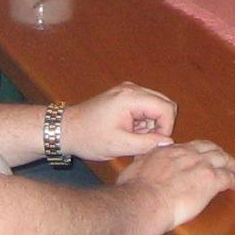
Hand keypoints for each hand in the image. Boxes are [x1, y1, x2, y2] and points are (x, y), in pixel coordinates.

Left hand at [62, 82, 177, 159]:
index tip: (154, 144)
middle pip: (164, 104)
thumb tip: (168, 142)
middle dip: (159, 125)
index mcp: (131, 98)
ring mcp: (128, 90)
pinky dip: (143, 121)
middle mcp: (132, 89)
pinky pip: (145, 107)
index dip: (166, 128)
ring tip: (132, 137)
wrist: (65, 130)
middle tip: (144, 141)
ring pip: (156, 106)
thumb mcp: (119, 145)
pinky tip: (128, 132)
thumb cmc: (88, 137)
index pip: (166, 108)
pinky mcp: (124, 96)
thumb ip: (147, 144)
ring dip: (150, 124)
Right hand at [117, 138, 234, 229]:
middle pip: (210, 148)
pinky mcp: (210, 180)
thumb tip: (140, 162)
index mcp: (169, 151)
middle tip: (224, 160)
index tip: (202, 155)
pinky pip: (228, 177)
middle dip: (219, 153)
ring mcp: (200, 165)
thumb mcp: (135, 168)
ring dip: (232, 165)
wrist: (145, 200)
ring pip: (223, 159)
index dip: (199, 150)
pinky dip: (234, 179)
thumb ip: (143, 163)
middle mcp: (187, 154)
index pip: (190, 146)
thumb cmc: (135, 190)